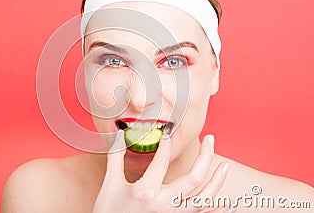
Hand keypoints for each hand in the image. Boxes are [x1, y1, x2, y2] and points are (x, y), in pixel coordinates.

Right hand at [93, 131, 233, 212]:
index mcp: (145, 192)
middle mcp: (162, 205)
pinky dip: (217, 209)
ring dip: (217, 182)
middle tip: (210, 139)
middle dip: (205, 156)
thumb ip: (116, 159)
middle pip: (193, 179)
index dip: (166, 145)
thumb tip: (119, 136)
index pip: (161, 162)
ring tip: (225, 166)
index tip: (168, 134)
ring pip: (203, 200)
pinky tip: (229, 203)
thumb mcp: (110, 185)